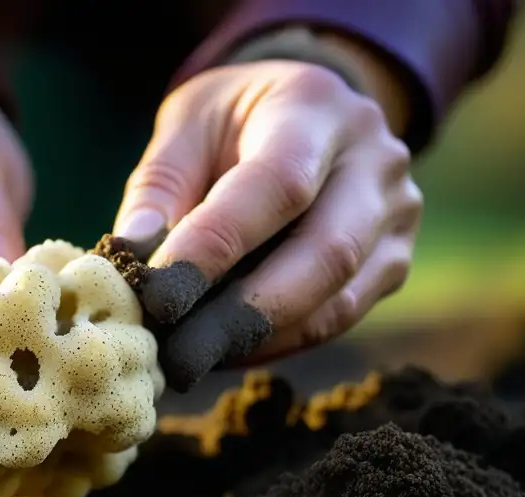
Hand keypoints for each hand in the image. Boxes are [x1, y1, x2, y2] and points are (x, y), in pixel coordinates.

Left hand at [115, 60, 422, 390]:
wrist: (309, 112)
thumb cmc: (235, 119)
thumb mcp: (187, 125)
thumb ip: (158, 187)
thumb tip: (130, 257)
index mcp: (316, 106)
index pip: (277, 185)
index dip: (216, 248)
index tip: (157, 298)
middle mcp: (374, 160)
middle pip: (324, 253)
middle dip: (240, 315)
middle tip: (175, 358)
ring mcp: (395, 215)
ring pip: (337, 300)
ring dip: (257, 340)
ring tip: (190, 361)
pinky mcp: (392, 262)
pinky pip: (338, 317)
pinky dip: (277, 342)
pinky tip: (225, 352)